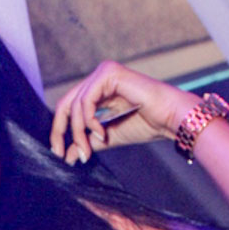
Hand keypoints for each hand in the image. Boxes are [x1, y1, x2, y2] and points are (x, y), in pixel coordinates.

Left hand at [50, 60, 197, 164]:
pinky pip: (87, 100)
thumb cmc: (146, 124)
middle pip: (66, 104)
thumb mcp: (108, 137)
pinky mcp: (109, 73)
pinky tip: (101, 134)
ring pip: (76, 105)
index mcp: (97, 90)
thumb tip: (67, 156)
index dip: (59, 130)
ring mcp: (103, 73)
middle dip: (61, 132)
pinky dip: (89, 121)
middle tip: (62, 154)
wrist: (169, 118)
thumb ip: (87, 142)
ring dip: (79, 132)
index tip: (59, 153)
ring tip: (88, 151)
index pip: (68, 107)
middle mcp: (98, 78)